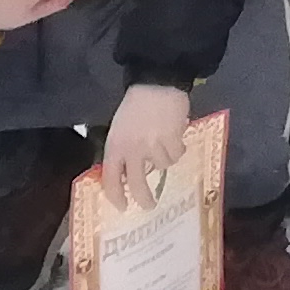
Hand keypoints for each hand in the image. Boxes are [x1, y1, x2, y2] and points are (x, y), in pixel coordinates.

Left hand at [102, 80, 190, 195]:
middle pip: (137, 183)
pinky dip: (178, 147)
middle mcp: (133, 150)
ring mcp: (153, 146)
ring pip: (163, 166)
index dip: (115, 196)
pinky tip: (175, 134)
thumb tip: (129, 175)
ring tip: (165, 140)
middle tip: (149, 206)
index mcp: (115, 146)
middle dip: (144, 198)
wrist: (156, 83)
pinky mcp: (172, 140)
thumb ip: (122, 151)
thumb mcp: (120, 129)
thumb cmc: (135, 107)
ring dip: (165, 157)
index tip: (122, 207)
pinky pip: (177, 154)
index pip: (111, 179)